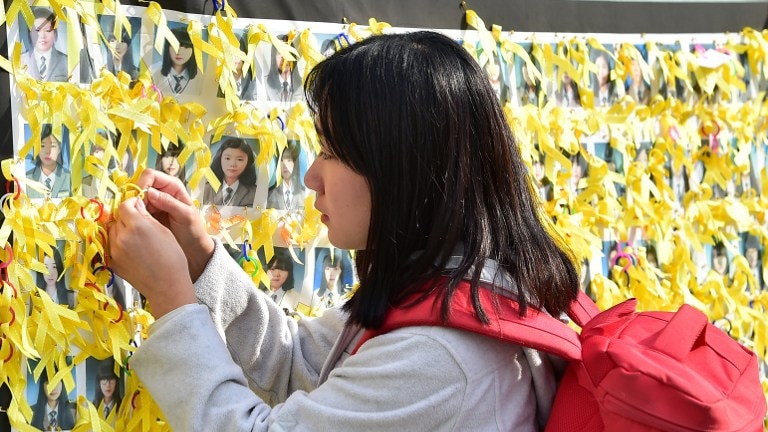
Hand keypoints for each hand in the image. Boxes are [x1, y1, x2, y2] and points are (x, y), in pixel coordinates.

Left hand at [109, 197, 196, 317]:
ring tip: (136, 237)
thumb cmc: (172, 259)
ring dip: (121, 230)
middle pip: (117, 218)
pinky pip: (111, 245)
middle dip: (127, 217)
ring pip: (112, 231)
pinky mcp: (113, 262)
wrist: (167, 285)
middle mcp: (122, 237)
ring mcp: (115, 251)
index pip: (125, 206)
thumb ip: (146, 216)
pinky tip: (133, 248)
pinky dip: (119, 243)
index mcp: (136, 226)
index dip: (132, 203)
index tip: (137, 205)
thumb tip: (137, 205)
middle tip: (139, 223)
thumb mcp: (163, 231)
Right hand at [136, 169, 214, 281]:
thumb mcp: (185, 216)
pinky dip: (134, 216)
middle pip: (140, 186)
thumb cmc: (194, 231)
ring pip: (135, 198)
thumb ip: (169, 202)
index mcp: (173, 186)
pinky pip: (135, 210)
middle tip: (140, 213)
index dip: (143, 185)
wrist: (194, 248)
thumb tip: (149, 192)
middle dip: (136, 198)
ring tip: (141, 221)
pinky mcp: (148, 214)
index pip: (151, 175)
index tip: (141, 200)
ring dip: (134, 208)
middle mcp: (161, 191)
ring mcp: (153, 203)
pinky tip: (138, 225)